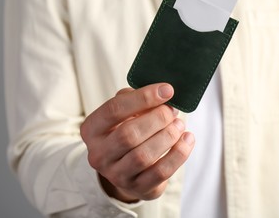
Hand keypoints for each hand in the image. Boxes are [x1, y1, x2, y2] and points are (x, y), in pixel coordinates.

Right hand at [80, 83, 194, 201]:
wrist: (127, 169)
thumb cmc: (126, 132)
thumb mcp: (124, 113)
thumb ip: (135, 99)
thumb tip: (161, 92)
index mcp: (92, 130)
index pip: (114, 110)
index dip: (143, 98)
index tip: (167, 90)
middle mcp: (99, 155)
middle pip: (129, 134)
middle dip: (157, 119)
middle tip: (173, 111)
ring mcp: (116, 175)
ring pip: (144, 155)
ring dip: (168, 136)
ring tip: (179, 124)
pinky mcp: (137, 188)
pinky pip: (161, 172)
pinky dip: (179, 153)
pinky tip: (187, 139)